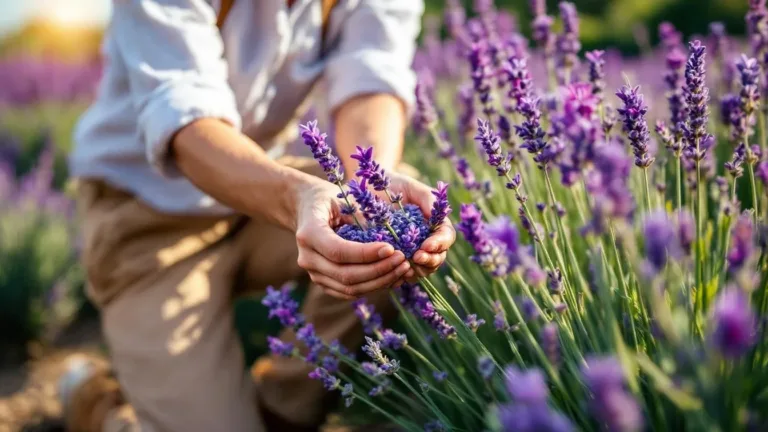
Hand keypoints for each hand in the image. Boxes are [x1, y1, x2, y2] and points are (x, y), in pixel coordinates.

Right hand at [295, 181, 411, 299]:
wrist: (308, 207)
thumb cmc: (330, 198)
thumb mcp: (344, 198)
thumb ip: (362, 216)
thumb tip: (390, 235)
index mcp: (309, 233)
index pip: (339, 251)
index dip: (366, 254)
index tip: (391, 248)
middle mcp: (307, 258)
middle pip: (345, 275)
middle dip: (378, 270)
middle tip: (402, 260)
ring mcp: (313, 274)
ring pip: (349, 288)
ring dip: (380, 282)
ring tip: (403, 269)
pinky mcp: (323, 283)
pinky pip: (349, 292)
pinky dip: (373, 287)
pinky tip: (392, 277)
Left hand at [387, 172, 455, 280]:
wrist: (367, 192)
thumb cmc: (393, 186)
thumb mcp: (411, 187)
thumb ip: (427, 199)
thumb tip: (439, 216)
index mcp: (434, 224)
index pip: (446, 237)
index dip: (439, 244)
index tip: (426, 246)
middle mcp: (426, 240)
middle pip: (438, 257)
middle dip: (430, 260)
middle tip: (416, 258)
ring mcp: (411, 252)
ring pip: (423, 269)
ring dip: (418, 270)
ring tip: (406, 267)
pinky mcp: (395, 260)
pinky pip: (403, 274)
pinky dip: (402, 276)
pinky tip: (393, 273)